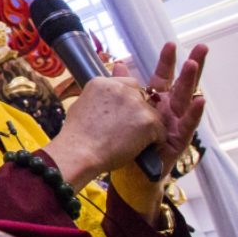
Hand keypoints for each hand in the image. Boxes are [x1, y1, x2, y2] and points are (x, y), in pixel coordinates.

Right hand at [44, 75, 164, 187]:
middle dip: (138, 112)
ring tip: (128, 141)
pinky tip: (138, 148)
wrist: (79, 153)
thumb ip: (98, 97)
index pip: (127, 84)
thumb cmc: (77, 136)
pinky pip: (160, 131)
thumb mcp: (82, 106)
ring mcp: (136, 103)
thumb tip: (106, 97)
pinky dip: (154, 141)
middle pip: (142, 96)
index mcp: (103, 83)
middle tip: (124, 129)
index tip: (119, 115)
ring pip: (153, 114)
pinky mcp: (148, 120)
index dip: (126, 102)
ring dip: (145, 127)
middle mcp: (121, 88)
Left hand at [131, 41, 207, 174]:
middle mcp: (169, 111)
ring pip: (185, 100)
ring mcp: (176, 125)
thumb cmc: (125, 142)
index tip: (170, 44)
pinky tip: (199, 99)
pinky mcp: (179, 141)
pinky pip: (187, 126)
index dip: (167, 62)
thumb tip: (118, 63)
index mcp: (156, 102)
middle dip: (191, 65)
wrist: (127, 173)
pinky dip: (193, 113)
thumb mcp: (122, 111)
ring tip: (193, 65)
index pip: (163, 77)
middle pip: (181, 84)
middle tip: (201, 47)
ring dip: (190, 82)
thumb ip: (124, 88)